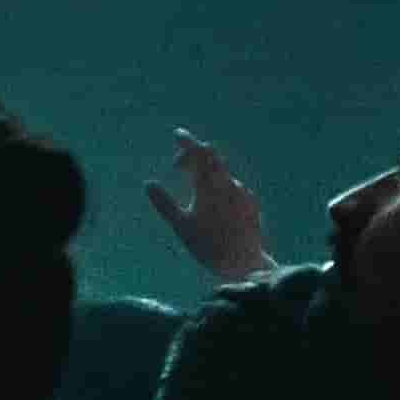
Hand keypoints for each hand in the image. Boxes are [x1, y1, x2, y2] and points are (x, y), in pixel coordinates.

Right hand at [142, 130, 275, 283]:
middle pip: (213, 158)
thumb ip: (164, 204)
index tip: (177, 135)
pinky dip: (221, 188)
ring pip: (223, 174)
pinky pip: (234, 188)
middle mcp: (230, 185)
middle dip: (195, 155)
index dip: (188, 142)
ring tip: (194, 185)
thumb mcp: (181, 226)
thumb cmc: (209, 246)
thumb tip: (148, 184)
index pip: (200, 152)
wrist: (244, 264)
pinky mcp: (251, 204)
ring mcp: (243, 193)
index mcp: (211, 186)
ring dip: (207, 174)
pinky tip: (215, 203)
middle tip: (178, 164)